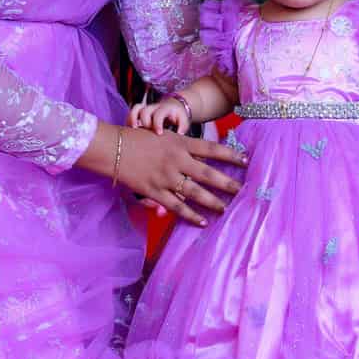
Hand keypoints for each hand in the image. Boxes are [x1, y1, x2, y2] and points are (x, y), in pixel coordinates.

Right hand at [117, 127, 245, 227]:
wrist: (113, 148)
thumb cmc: (137, 138)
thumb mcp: (163, 136)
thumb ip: (182, 147)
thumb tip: (202, 158)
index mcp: (180, 143)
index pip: (212, 148)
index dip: (230, 155)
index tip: (246, 161)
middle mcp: (176, 160)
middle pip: (208, 173)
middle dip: (228, 183)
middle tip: (242, 191)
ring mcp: (166, 177)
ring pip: (196, 192)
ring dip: (213, 202)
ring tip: (226, 208)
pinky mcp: (155, 191)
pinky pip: (177, 206)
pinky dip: (191, 215)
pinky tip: (202, 221)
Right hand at [127, 97, 189, 134]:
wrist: (174, 106)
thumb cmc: (179, 117)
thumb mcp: (183, 121)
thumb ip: (182, 128)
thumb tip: (179, 136)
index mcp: (165, 109)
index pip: (159, 114)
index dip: (157, 123)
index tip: (159, 133)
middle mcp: (154, 108)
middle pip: (145, 110)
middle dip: (144, 121)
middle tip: (146, 132)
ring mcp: (146, 109)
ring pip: (136, 109)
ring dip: (132, 119)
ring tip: (133, 130)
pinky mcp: (141, 113)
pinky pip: (132, 113)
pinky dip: (129, 120)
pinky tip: (130, 131)